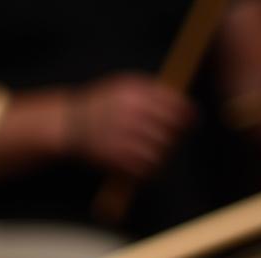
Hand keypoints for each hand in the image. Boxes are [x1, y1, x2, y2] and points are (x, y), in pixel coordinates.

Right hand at [70, 73, 195, 178]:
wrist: (68, 124)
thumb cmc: (99, 105)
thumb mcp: (122, 86)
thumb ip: (150, 91)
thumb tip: (182, 103)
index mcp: (135, 93)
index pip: (173, 104)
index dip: (187, 113)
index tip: (192, 120)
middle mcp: (131, 113)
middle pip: (170, 129)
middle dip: (174, 135)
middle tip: (171, 138)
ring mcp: (124, 136)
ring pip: (160, 150)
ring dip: (162, 154)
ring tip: (155, 153)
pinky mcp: (116, 158)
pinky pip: (145, 167)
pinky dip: (149, 169)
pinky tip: (144, 165)